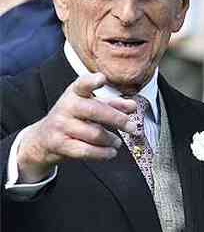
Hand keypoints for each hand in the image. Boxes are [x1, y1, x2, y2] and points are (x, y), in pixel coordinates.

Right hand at [16, 73, 137, 182]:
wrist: (42, 139)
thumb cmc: (74, 118)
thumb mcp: (91, 106)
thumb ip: (113, 105)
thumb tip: (132, 106)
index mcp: (75, 93)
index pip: (82, 84)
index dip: (91, 81)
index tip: (102, 78)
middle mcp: (66, 106)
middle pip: (95, 111)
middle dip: (118, 119)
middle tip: (133, 127)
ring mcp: (60, 125)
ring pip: (94, 133)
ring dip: (111, 140)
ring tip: (117, 142)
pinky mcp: (58, 144)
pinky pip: (86, 150)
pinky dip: (102, 153)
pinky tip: (111, 152)